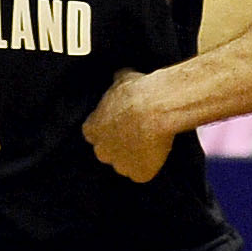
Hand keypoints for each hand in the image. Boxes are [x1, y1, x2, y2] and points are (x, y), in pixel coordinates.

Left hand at [79, 68, 178, 182]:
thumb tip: (119, 76)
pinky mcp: (139, 174)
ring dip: (136, 157)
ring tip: (152, 143)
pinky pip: (143, 174)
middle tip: (138, 133)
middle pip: (108, 152)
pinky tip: (159, 152)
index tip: (122, 122)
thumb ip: (117, 85)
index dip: (110, 129)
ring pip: (126, 165)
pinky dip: (151, 166)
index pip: (95, 134)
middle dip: (120, 145)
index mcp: (91, 130)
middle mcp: (101, 151)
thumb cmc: (137, 92)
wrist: (155, 109)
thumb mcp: (123, 80)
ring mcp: (120, 165)